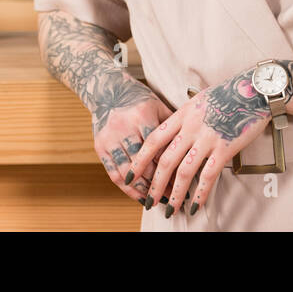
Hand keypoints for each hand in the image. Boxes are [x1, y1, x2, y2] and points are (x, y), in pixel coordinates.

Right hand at [91, 80, 173, 203]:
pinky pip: (113, 173)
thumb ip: (173, 128)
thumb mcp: (158, 107)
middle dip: (159, 184)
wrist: (107, 90)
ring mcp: (109, 138)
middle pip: (144, 165)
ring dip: (143, 190)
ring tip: (156, 201)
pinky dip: (126, 188)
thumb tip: (193, 152)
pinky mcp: (99, 147)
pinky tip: (138, 196)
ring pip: (128, 173)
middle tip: (172, 197)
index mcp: (142, 116)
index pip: (160, 150)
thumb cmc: (139, 99)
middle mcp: (123, 127)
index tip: (183, 184)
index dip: (172, 170)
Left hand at [127, 67, 270, 217]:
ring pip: (184, 171)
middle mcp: (191, 127)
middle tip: (148, 200)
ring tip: (168, 209)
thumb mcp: (199, 101)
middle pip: (165, 160)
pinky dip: (200, 193)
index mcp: (182, 115)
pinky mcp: (224, 149)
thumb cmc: (228, 95)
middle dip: (154, 184)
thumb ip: (185, 118)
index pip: (154, 139)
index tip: (132, 174)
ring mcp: (207, 138)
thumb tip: (174, 133)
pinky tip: (194, 205)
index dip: (140, 159)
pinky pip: (208, 176)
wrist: (254, 90)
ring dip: (174, 194)